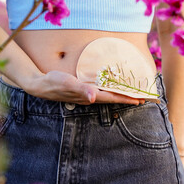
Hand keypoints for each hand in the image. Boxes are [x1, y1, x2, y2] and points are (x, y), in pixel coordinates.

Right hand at [24, 70, 145, 104]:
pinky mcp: (83, 91)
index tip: (140, 99)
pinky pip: (101, 91)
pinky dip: (111, 90)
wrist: (41, 85)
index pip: (112, 98)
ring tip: (132, 94)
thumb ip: (81, 89)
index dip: (127, 99)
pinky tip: (112, 87)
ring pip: (108, 96)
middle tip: (143, 97)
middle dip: (127, 98)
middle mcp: (91, 97)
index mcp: (90, 96)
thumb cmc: (54, 83)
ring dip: (120, 95)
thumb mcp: (67, 83)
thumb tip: (94, 97)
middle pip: (113, 98)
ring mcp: (87, 95)